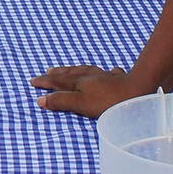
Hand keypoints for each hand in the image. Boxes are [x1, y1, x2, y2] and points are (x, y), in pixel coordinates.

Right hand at [29, 65, 147, 118]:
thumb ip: (61, 101)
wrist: (139, 92)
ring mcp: (107, 77)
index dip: (45, 81)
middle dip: (58, 73)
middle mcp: (92, 76)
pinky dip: (105, 73)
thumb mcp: (81, 104)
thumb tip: (41, 99)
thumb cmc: (109, 102)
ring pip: (88, 70)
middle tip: (48, 71)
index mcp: (81, 82)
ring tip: (71, 69)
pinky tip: (109, 73)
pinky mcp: (122, 80)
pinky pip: (110, 74)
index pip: (58, 81)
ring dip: (77, 70)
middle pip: (71, 73)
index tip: (33, 81)